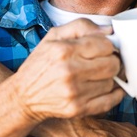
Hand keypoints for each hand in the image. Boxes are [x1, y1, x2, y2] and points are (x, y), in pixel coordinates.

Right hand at [7, 19, 124, 123]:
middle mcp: (69, 71)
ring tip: (96, 76)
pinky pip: (109, 101)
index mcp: (64, 50)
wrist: (23, 95)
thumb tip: (109, 30)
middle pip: (112, 64)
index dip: (108, 46)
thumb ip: (81, 26)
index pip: (105, 45)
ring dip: (108, 79)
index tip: (103, 49)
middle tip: (102, 62)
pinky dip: (113, 95)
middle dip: (111, 61)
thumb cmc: (40, 64)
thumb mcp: (53, 37)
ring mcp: (74, 93)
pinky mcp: (77, 109)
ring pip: (111, 82)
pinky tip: (106, 89)